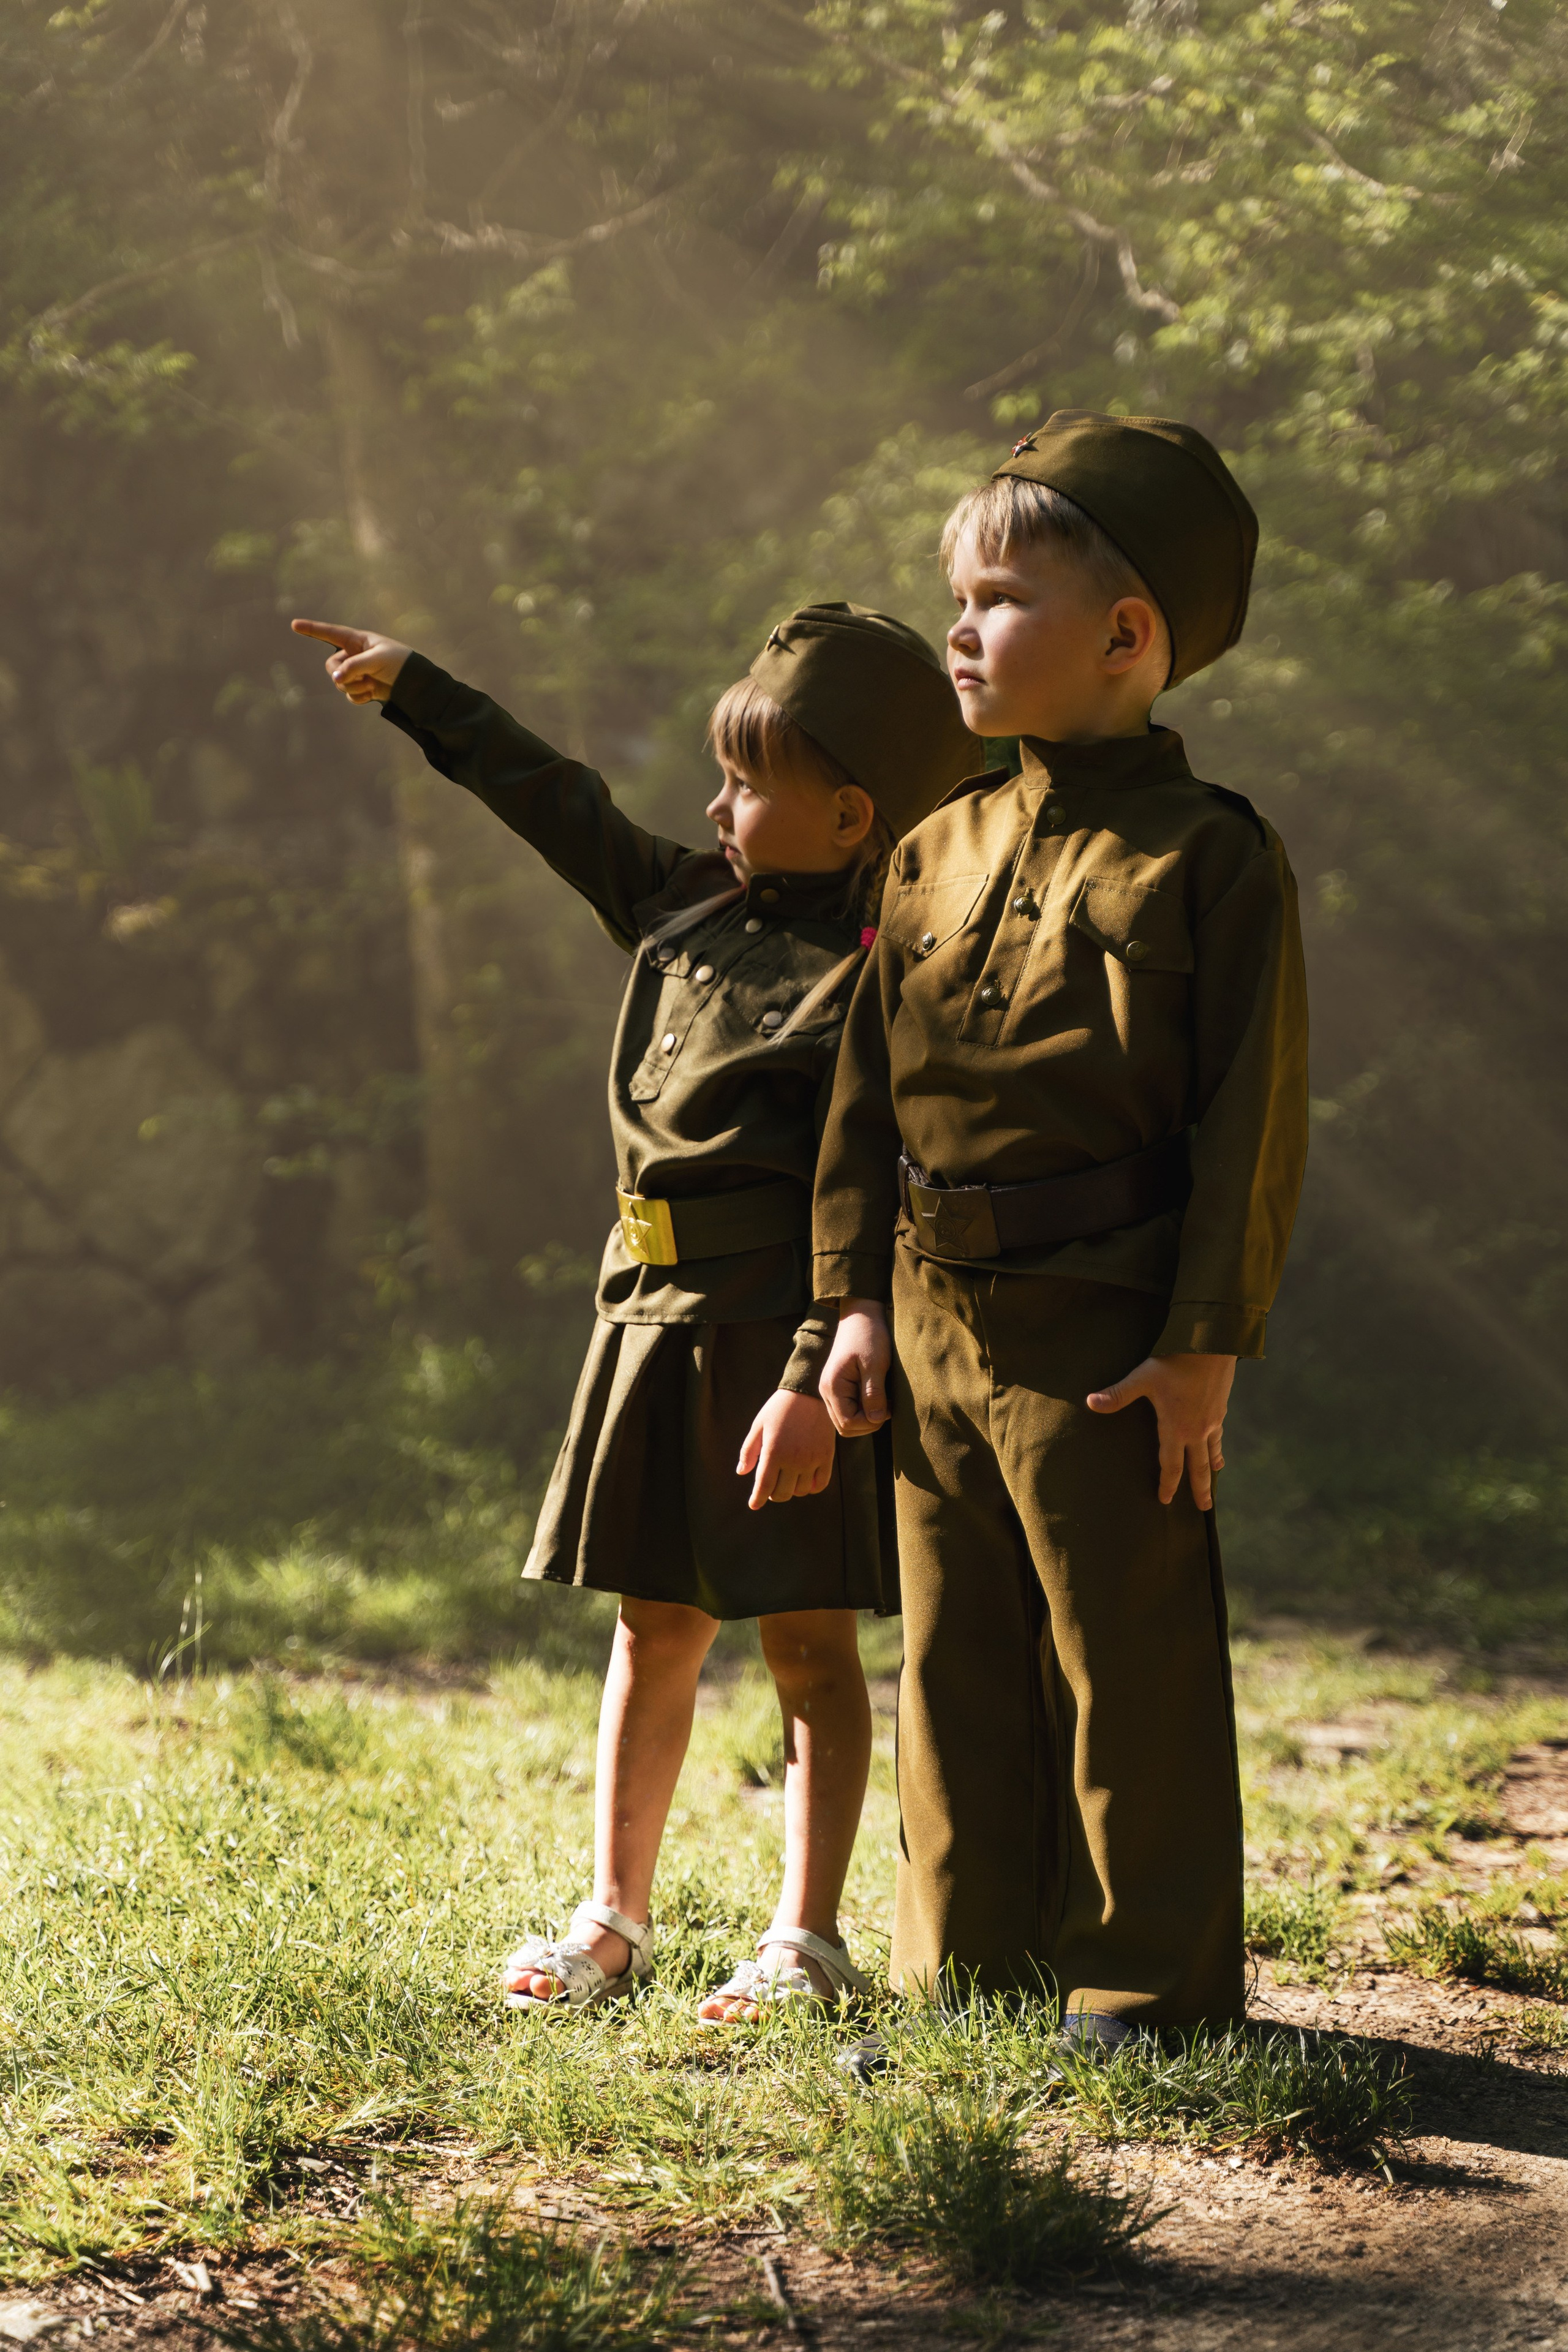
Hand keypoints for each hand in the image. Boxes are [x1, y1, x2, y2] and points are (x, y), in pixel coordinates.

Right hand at [291, 617, 411, 703]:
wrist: (415, 684)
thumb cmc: (399, 663)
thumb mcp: (377, 659)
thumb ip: (354, 666)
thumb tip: (336, 679)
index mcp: (357, 640)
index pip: (330, 633)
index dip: (312, 629)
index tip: (294, 624)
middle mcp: (353, 655)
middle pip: (331, 667)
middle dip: (343, 675)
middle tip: (362, 676)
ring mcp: (356, 672)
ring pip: (339, 683)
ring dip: (354, 687)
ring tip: (371, 684)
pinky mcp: (362, 688)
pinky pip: (349, 695)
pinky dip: (359, 697)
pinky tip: (372, 694)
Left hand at [736, 1389, 836, 1508]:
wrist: (808, 1392)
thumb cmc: (779, 1408)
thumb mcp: (758, 1426)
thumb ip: (749, 1451)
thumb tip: (741, 1472)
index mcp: (773, 1452)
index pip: (764, 1486)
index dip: (757, 1498)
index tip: (754, 1504)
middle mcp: (793, 1460)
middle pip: (782, 1493)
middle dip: (773, 1494)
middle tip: (771, 1487)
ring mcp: (811, 1460)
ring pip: (800, 1491)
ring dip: (791, 1490)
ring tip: (787, 1479)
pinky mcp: (826, 1457)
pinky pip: (820, 1484)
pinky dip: (811, 1488)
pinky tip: (805, 1482)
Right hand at [820, 1299, 891, 1436]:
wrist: (861, 1315)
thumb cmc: (869, 1336)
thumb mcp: (875, 1364)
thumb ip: (874, 1393)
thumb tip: (876, 1419)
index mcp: (833, 1386)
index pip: (848, 1422)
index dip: (870, 1422)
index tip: (888, 1408)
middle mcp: (827, 1391)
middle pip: (845, 1426)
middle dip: (868, 1423)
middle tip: (887, 1407)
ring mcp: (831, 1390)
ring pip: (846, 1420)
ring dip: (866, 1418)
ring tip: (883, 1402)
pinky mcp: (839, 1387)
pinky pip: (849, 1409)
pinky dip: (863, 1410)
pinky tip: (877, 1397)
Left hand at [1086, 1351, 1235, 1509]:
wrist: (1211, 1344)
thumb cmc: (1174, 1361)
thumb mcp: (1142, 1377)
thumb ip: (1118, 1394)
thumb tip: (1090, 1402)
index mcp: (1176, 1428)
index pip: (1172, 1465)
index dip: (1168, 1484)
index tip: (1164, 1500)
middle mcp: (1197, 1430)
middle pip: (1199, 1467)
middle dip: (1199, 1489)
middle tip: (1204, 1508)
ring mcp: (1212, 1421)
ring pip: (1212, 1453)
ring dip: (1211, 1470)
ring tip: (1213, 1482)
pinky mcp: (1221, 1409)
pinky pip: (1219, 1435)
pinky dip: (1218, 1447)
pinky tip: (1218, 1450)